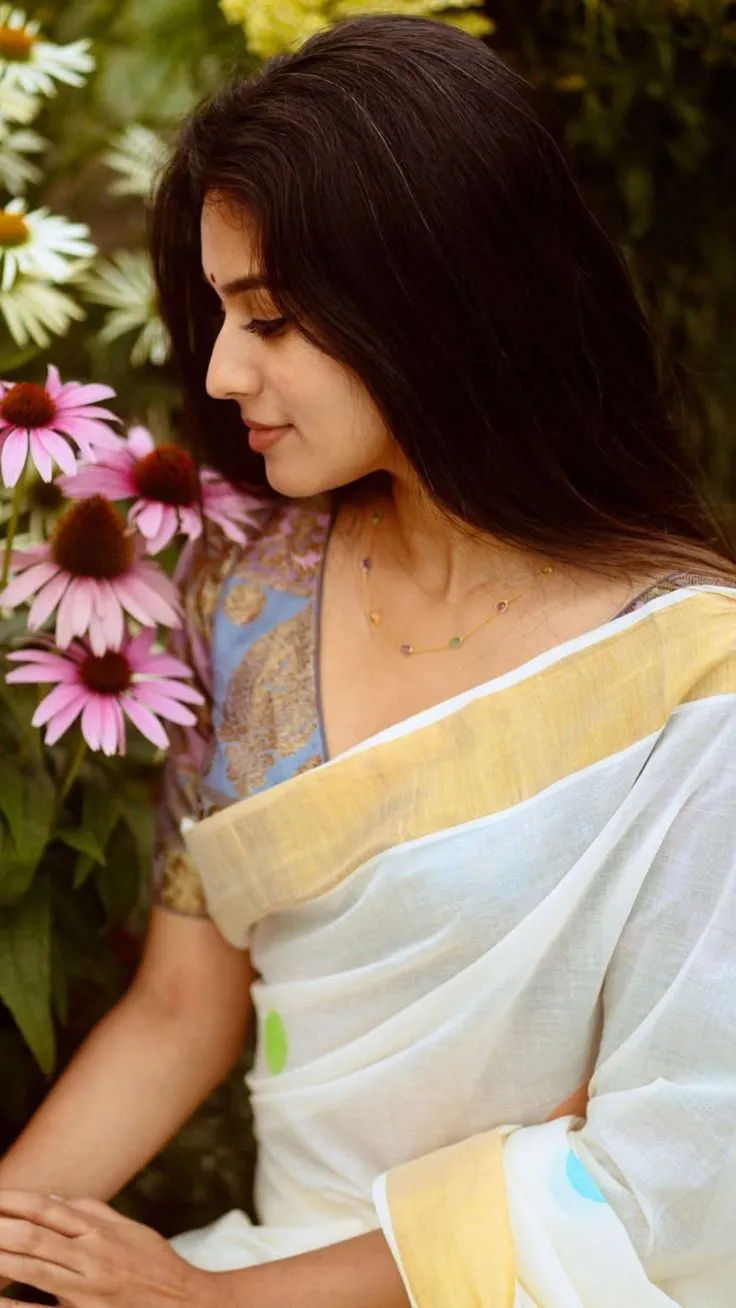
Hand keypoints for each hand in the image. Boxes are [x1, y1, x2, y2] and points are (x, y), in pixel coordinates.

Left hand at [0, 1191, 212, 1306]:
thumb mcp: (128, 1230)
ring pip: (33, 1269)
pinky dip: (14, 1306)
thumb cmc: (155, 1265)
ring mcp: (87, 1290)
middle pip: (34, 1236)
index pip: (46, 1210)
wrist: (185, 1306)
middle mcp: (91, 1256)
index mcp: (100, 1231)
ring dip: (1, 1255)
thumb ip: (91, 1213)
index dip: (13, 1201)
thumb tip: (51, 1200)